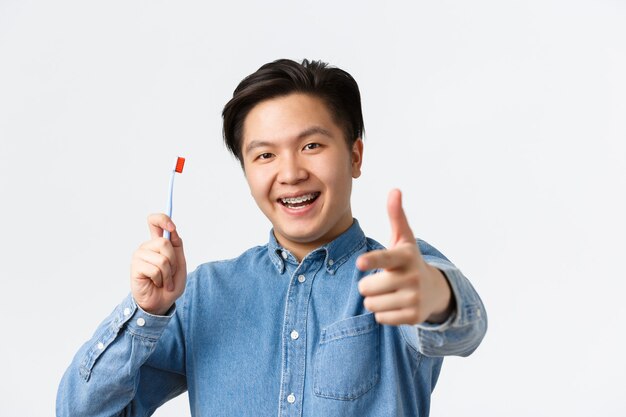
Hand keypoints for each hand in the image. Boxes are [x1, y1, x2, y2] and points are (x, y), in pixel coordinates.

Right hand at [130, 214, 187, 314]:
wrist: (162, 302)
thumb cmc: (170, 283)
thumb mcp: (179, 262)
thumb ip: (176, 245)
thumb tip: (172, 230)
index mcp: (158, 243)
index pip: (154, 221)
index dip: (162, 219)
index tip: (172, 227)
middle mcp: (147, 247)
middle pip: (164, 242)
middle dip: (173, 261)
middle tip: (171, 272)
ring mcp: (139, 256)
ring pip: (162, 259)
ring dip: (168, 274)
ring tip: (164, 281)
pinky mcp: (135, 267)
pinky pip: (155, 270)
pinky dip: (161, 280)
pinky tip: (156, 283)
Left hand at [356, 189, 452, 324]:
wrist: (435, 290)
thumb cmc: (408, 260)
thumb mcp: (403, 238)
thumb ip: (396, 216)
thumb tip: (395, 190)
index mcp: (405, 256)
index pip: (384, 258)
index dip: (372, 260)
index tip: (360, 262)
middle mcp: (411, 278)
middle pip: (367, 288)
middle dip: (367, 285)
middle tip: (380, 281)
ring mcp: (414, 299)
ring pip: (371, 305)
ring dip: (374, 300)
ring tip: (388, 293)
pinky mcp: (413, 317)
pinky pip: (380, 318)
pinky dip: (383, 313)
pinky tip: (395, 304)